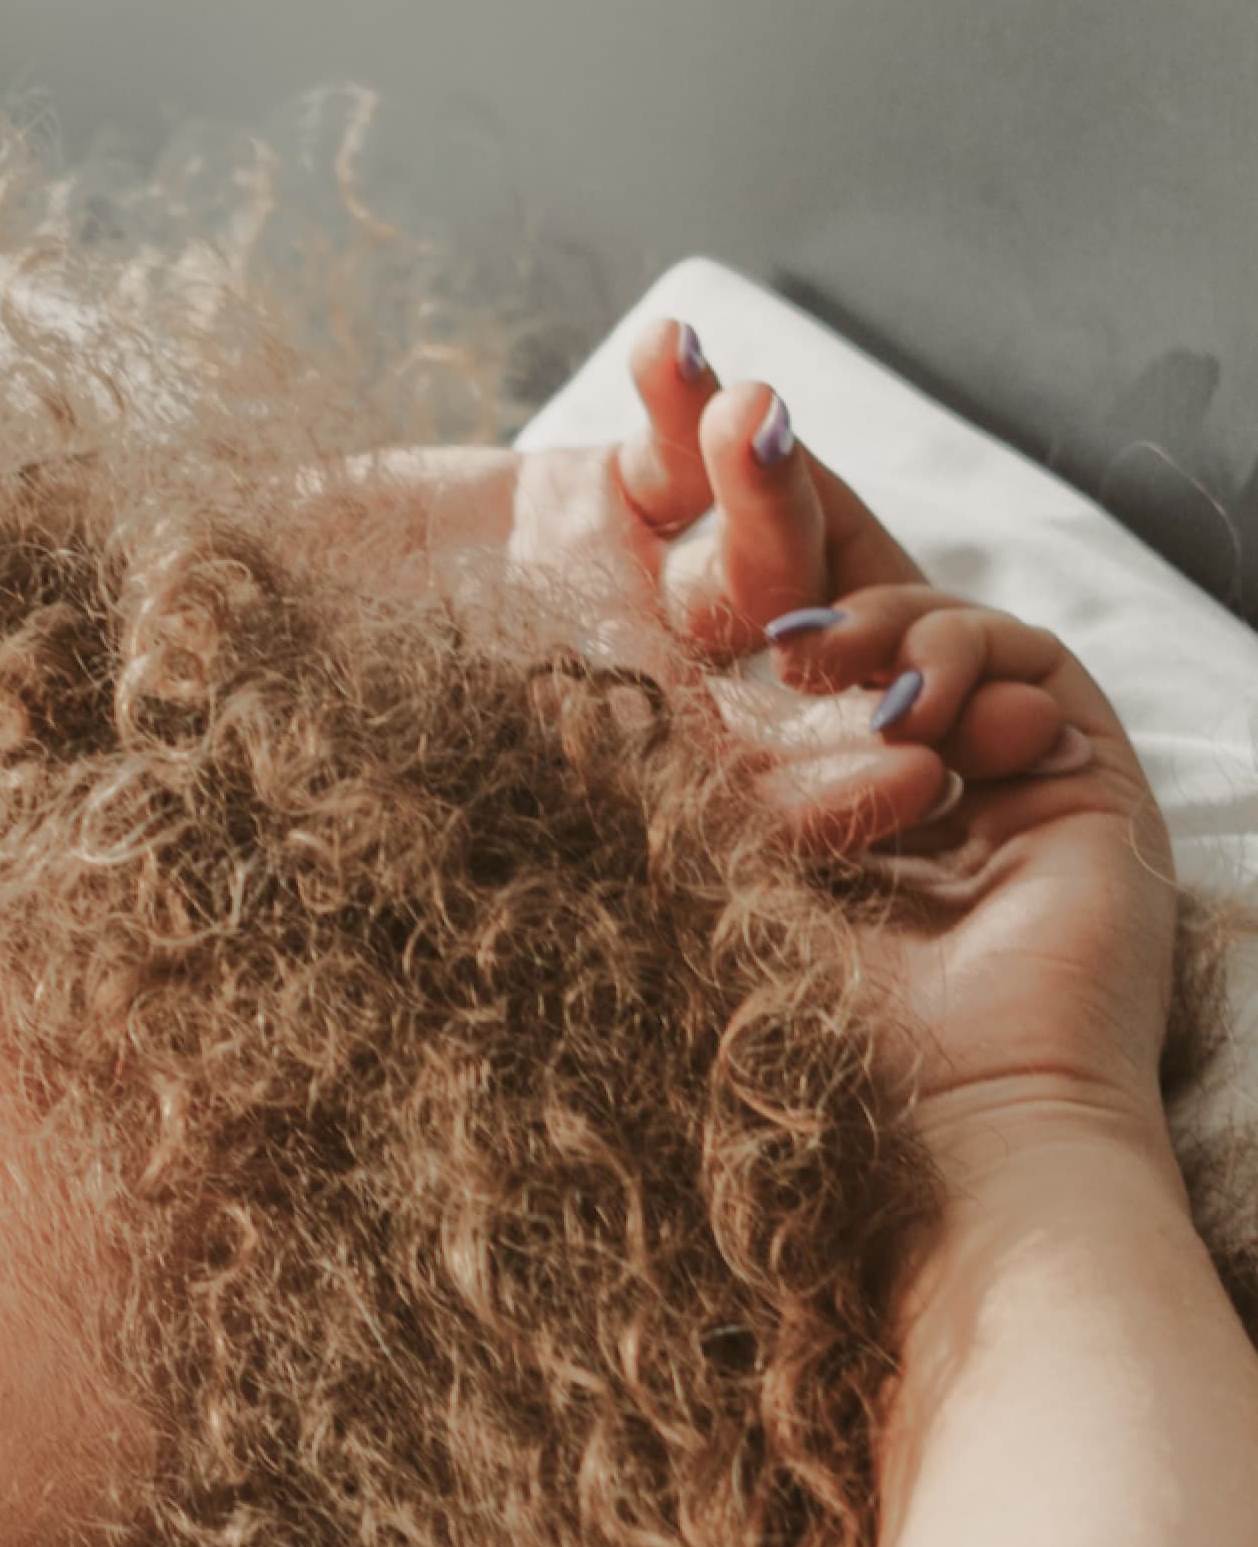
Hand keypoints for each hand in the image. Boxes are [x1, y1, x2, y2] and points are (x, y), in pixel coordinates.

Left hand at [368, 318, 1181, 1179]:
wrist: (929, 1162)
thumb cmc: (760, 1061)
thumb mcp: (644, 880)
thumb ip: (595, 776)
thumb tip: (477, 680)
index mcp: (754, 797)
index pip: (720, 621)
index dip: (679, 517)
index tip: (631, 401)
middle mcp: (865, 774)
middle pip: (822, 579)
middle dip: (764, 474)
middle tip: (708, 384)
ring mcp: (973, 773)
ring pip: (925, 610)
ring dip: (868, 605)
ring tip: (812, 654)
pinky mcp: (1070, 786)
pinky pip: (1026, 661)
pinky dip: (963, 658)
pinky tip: (908, 707)